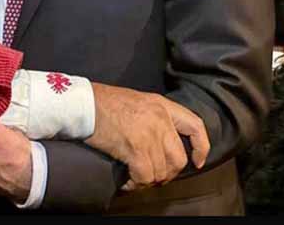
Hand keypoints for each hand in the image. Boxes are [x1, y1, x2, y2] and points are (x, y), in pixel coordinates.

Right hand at [86, 83, 209, 190]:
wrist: (83, 103)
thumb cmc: (104, 103)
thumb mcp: (137, 101)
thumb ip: (154, 117)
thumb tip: (162, 144)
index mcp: (161, 105)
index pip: (195, 126)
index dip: (200, 147)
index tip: (197, 161)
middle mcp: (160, 119)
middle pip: (178, 158)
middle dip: (167, 172)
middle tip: (153, 174)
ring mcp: (149, 134)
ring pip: (161, 171)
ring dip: (148, 179)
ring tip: (135, 176)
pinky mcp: (136, 148)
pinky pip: (145, 176)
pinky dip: (136, 183)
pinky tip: (127, 179)